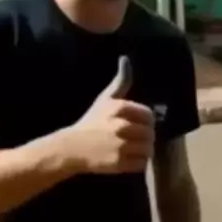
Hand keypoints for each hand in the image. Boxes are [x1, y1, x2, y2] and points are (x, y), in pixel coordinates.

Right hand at [67, 56, 154, 174]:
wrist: (71, 147)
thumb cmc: (91, 122)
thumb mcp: (105, 98)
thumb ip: (121, 81)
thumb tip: (125, 58)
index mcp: (119, 108)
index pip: (148, 115)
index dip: (146, 121)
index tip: (137, 124)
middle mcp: (121, 126)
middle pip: (150, 133)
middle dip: (145, 137)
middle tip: (135, 139)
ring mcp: (120, 146)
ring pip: (148, 149)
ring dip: (143, 150)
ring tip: (132, 149)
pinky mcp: (118, 163)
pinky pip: (141, 164)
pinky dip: (138, 163)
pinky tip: (128, 159)